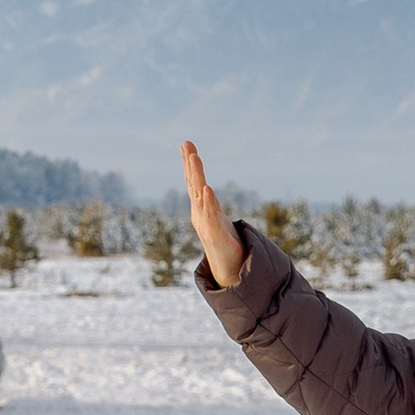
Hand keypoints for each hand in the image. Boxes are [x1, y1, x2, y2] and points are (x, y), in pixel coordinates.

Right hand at [182, 139, 246, 289]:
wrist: (228, 271)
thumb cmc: (224, 244)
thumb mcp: (217, 221)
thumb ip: (211, 207)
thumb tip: (206, 193)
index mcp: (202, 209)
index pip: (194, 182)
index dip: (190, 164)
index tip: (186, 143)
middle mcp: (200, 214)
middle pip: (194, 184)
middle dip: (190, 164)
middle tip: (186, 144)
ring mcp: (206, 223)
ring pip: (200, 196)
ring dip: (197, 176)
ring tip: (194, 158)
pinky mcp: (214, 235)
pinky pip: (210, 216)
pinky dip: (208, 202)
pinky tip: (207, 189)